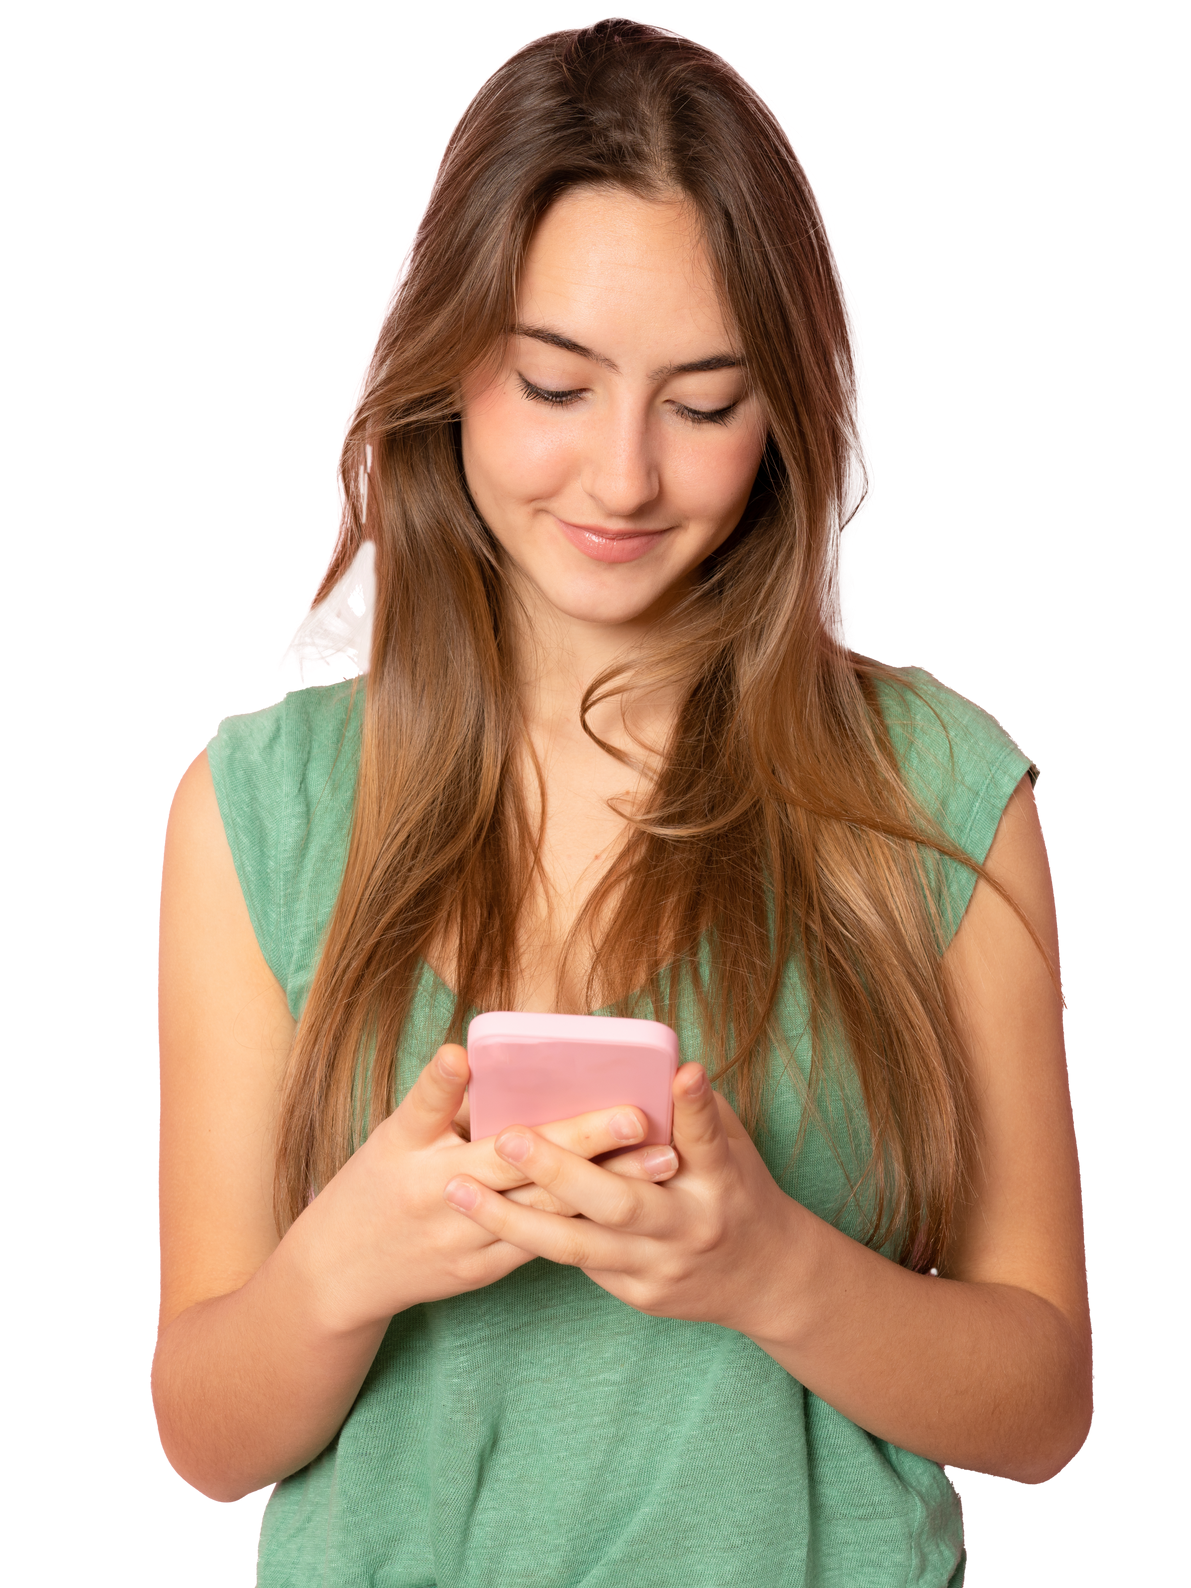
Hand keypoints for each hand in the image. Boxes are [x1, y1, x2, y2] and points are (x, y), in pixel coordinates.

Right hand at [300, 1045, 680, 1334]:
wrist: (341, 1274)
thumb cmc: (375, 1186)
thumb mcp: (392, 1138)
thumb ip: (442, 1103)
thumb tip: (491, 1060)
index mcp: (406, 1150)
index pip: (426, 1107)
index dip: (444, 1082)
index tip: (462, 1053)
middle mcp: (434, 1193)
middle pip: (513, 1162)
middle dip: (580, 1138)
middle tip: (637, 1113)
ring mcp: (461, 1238)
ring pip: (545, 1207)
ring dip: (607, 1181)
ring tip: (662, 1159)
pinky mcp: (482, 1270)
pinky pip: (544, 1242)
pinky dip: (590, 1218)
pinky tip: (637, 1200)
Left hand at [441, 1062, 798, 1332]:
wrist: (763, 1278)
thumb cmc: (736, 1188)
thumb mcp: (731, 1144)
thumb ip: (692, 1112)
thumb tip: (656, 1063)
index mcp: (722, 1179)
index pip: (707, 1138)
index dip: (695, 1106)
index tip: (684, 1072)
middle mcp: (690, 1226)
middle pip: (621, 1201)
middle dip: (560, 1170)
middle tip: (508, 1139)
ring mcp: (659, 1265)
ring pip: (577, 1244)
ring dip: (513, 1217)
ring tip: (459, 1191)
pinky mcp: (637, 1293)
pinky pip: (576, 1260)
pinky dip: (528, 1236)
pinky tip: (482, 1217)